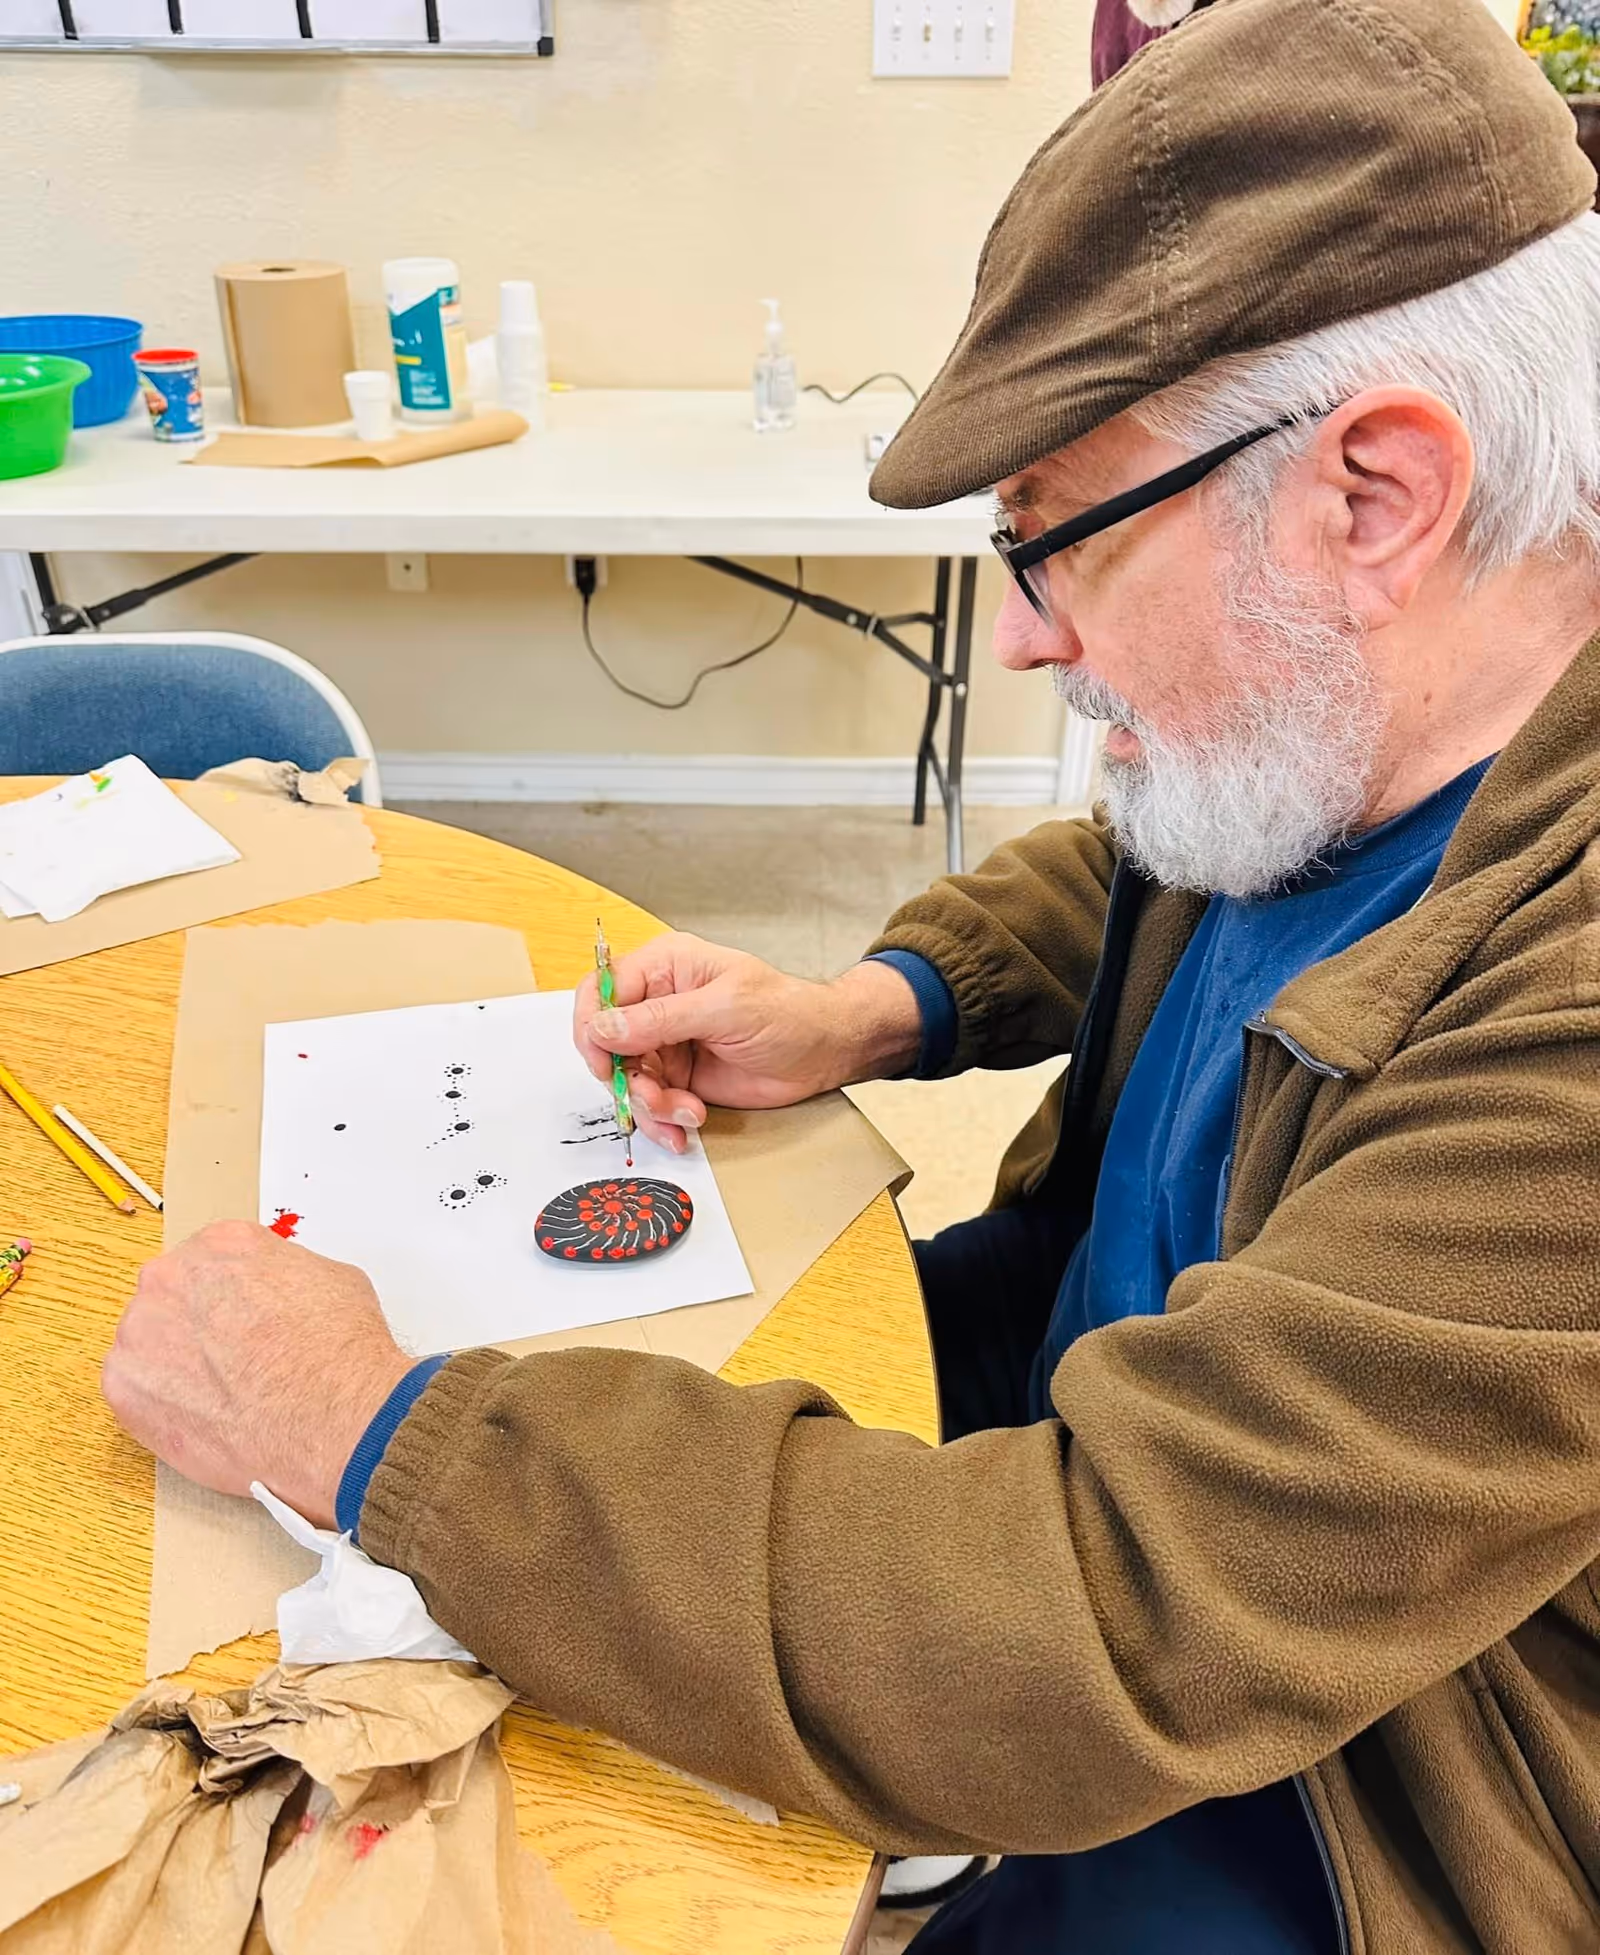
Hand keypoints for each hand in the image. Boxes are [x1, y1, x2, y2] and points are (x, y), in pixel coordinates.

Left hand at [102, 1220, 412, 1529]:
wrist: (334, 1418)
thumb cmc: (341, 1354)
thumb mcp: (333, 1278)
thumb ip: (284, 1274)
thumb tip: (276, 1293)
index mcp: (222, 1244)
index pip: (210, 1262)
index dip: (229, 1296)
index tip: (240, 1321)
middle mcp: (173, 1277)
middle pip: (172, 1297)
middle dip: (196, 1326)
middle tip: (230, 1360)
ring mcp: (141, 1331)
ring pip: (147, 1345)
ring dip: (174, 1366)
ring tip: (220, 1396)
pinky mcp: (124, 1387)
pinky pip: (134, 1392)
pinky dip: (161, 1406)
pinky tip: (203, 1418)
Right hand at [573, 933, 921, 1153]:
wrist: (824, 1053)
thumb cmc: (787, 1013)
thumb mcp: (726, 1008)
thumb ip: (662, 1018)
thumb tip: (605, 1028)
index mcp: (665, 967)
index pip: (602, 990)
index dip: (593, 1027)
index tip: (604, 1061)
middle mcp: (658, 1003)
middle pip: (605, 1043)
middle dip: (626, 1078)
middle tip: (653, 1096)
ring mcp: (667, 1042)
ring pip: (626, 1079)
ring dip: (651, 1105)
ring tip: (686, 1112)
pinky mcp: (679, 1076)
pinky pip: (650, 1103)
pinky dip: (663, 1120)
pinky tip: (687, 1124)